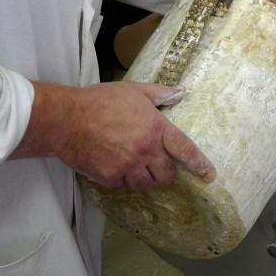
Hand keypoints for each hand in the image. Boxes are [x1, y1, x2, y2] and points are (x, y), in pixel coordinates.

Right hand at [18, 81, 214, 190]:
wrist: (67, 119)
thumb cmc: (101, 101)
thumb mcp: (135, 90)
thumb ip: (160, 94)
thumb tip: (181, 93)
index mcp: (155, 128)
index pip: (184, 149)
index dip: (199, 163)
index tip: (208, 173)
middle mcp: (145, 150)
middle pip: (166, 173)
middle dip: (165, 171)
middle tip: (157, 163)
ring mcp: (127, 166)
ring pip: (145, 183)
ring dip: (144, 177)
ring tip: (135, 165)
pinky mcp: (108, 177)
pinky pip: (122, 185)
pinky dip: (121, 179)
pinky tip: (114, 165)